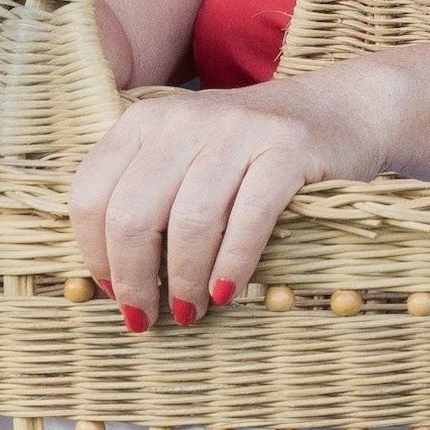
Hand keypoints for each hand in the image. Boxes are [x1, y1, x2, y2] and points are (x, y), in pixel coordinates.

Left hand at [72, 71, 391, 328]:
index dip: (96, 254)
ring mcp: (236, 128)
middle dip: (134, 279)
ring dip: (184, 281)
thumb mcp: (184, 159)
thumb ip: (144, 198)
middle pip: (133, 214)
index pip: (91, 195)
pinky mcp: (287, 147)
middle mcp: (183, 118)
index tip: (113, 293)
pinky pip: (249, 217)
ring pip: (190, 221)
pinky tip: (227, 294)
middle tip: (146, 318)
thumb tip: (109, 283)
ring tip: (190, 312)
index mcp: (144, 121)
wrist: (339, 111)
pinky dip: (232, 264)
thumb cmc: (248, 154)